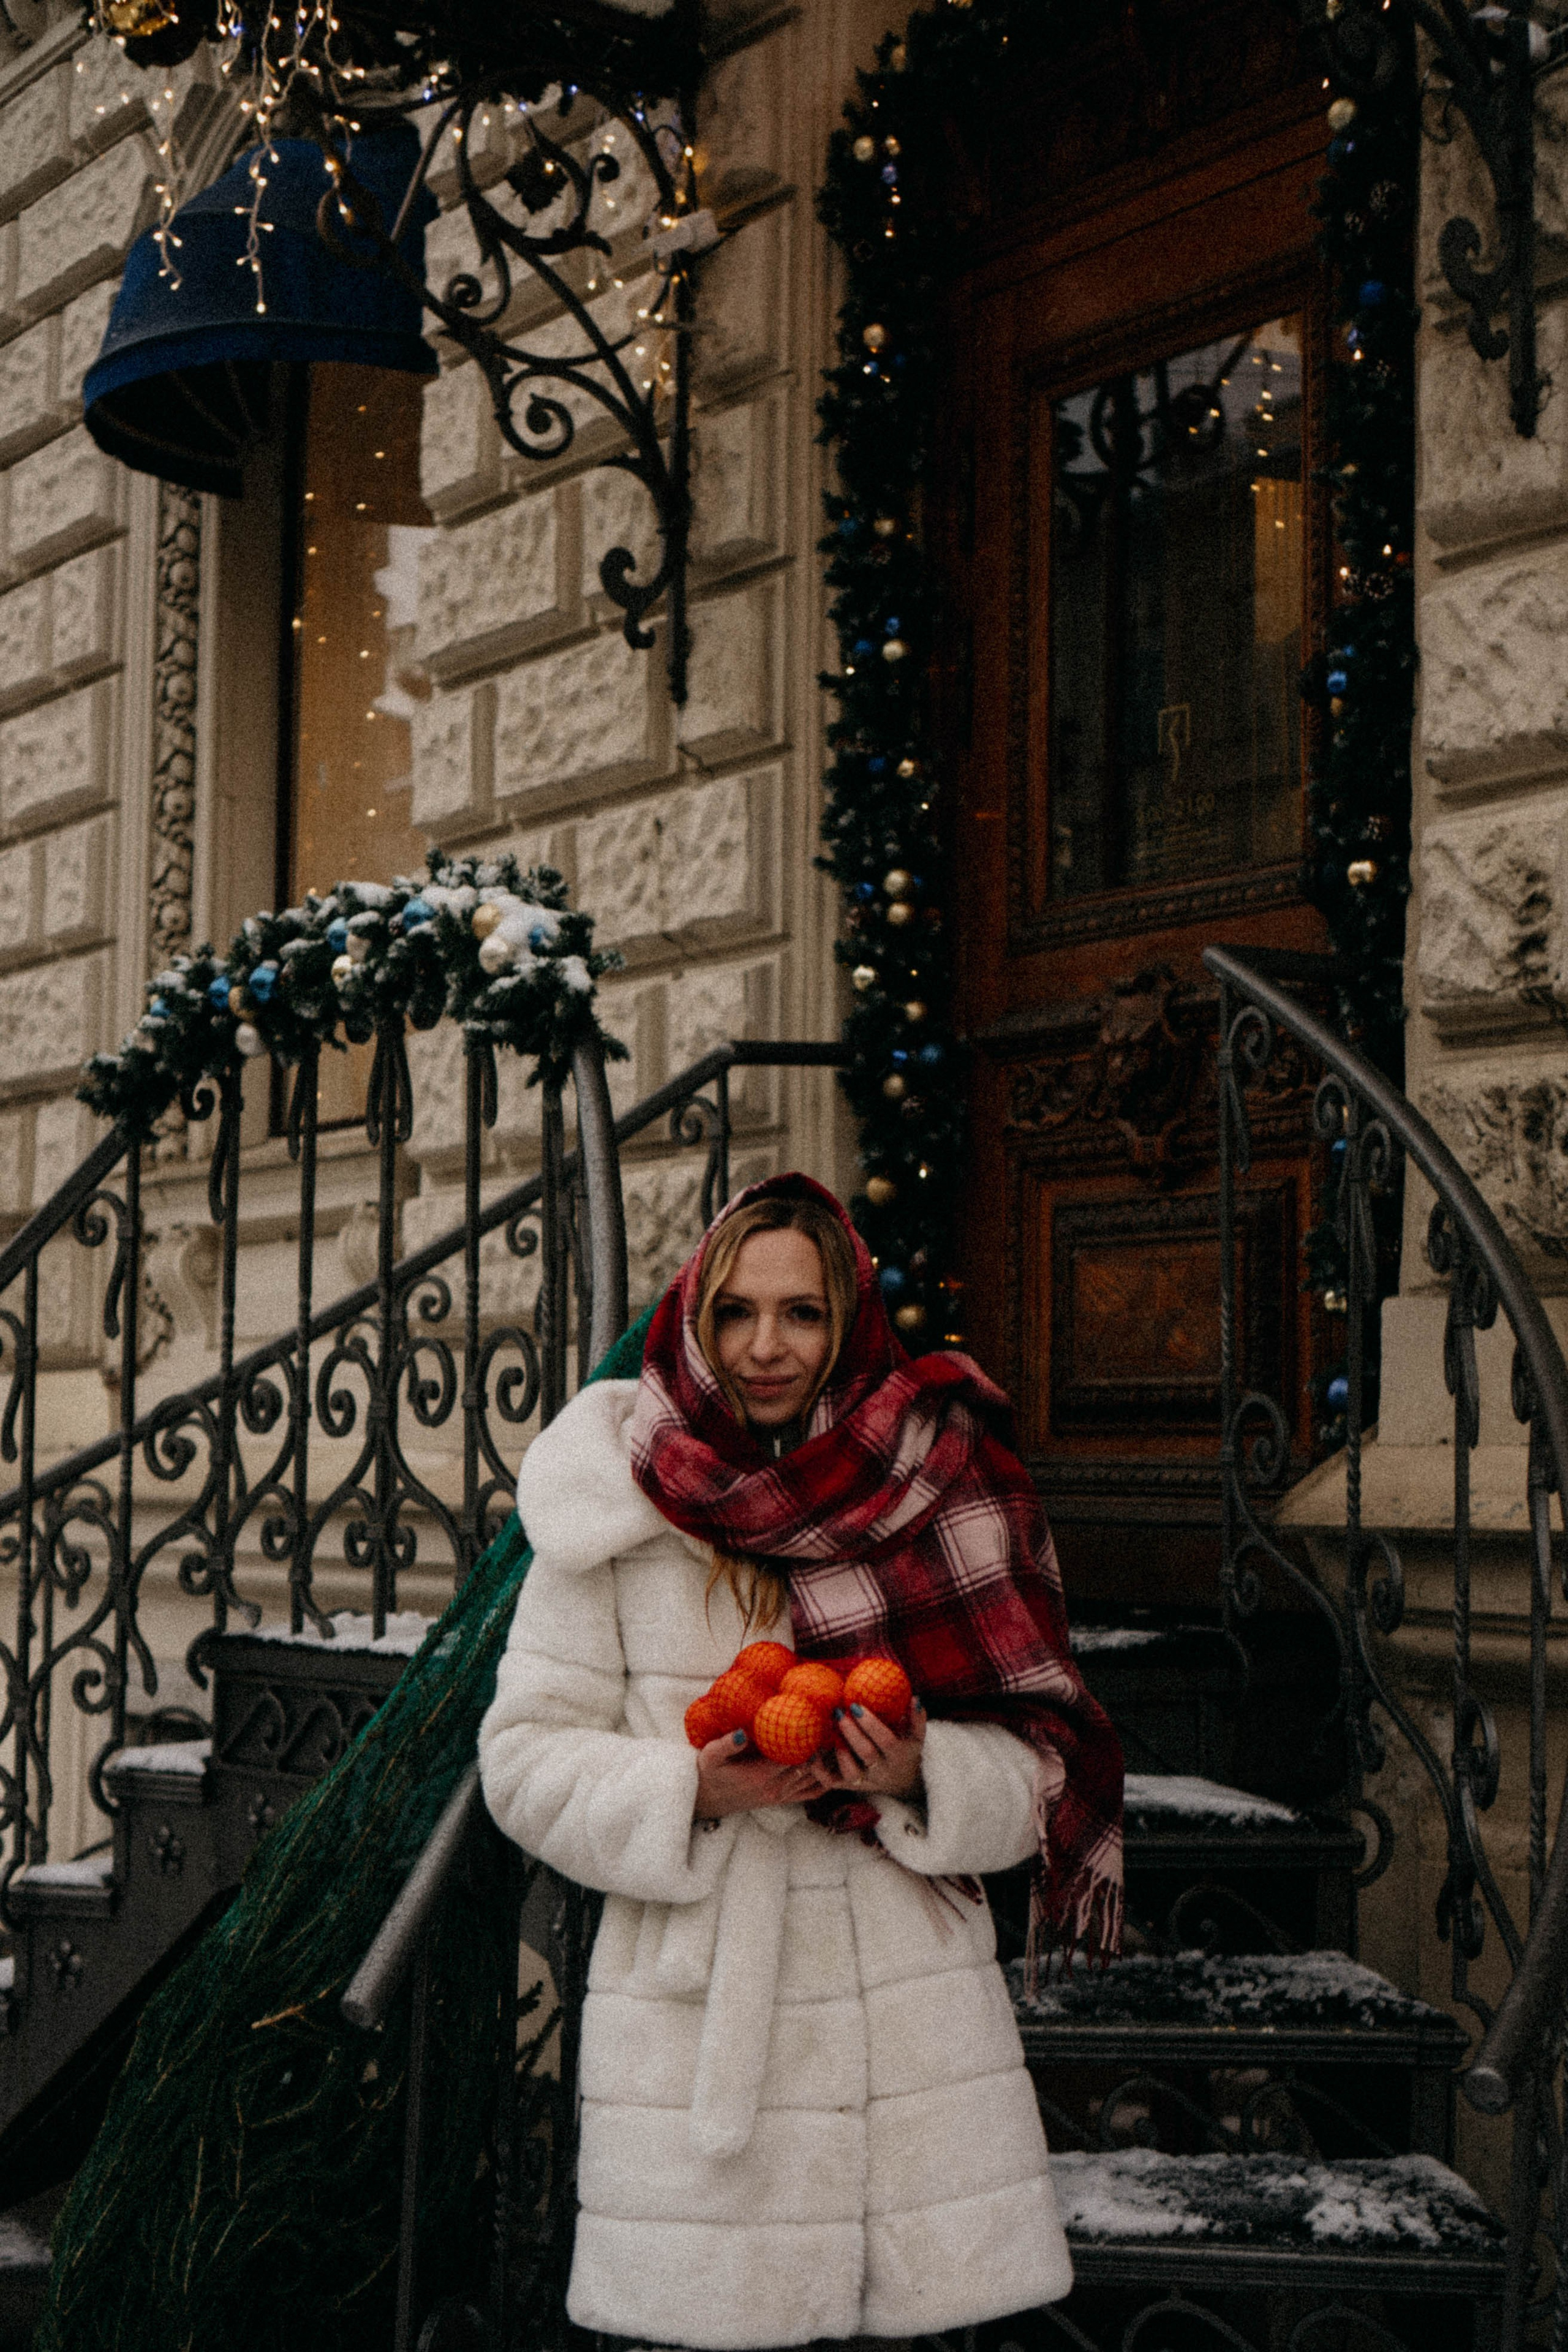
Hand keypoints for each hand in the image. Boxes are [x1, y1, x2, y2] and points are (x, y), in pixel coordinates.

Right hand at [694, 1730, 826, 1819]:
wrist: (707, 1799)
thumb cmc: (709, 1772)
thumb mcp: (710, 1756)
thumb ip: (726, 1744)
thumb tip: (742, 1733)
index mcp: (760, 1775)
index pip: (795, 1756)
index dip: (809, 1739)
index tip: (819, 1718)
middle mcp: (775, 1787)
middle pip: (809, 1766)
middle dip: (822, 1746)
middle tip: (833, 1723)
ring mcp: (780, 1795)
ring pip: (814, 1779)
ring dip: (826, 1761)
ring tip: (836, 1738)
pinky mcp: (782, 1800)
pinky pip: (811, 1793)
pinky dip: (825, 1780)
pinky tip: (833, 1764)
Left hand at [818, 1697, 925, 1799]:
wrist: (901, 1782)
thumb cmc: (905, 1749)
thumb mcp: (916, 1737)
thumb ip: (917, 1719)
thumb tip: (915, 1699)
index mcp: (899, 1755)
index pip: (886, 1741)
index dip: (871, 1725)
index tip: (855, 1706)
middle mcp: (882, 1771)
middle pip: (867, 1754)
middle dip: (851, 1733)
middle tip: (838, 1712)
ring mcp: (865, 1780)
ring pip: (851, 1774)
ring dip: (840, 1754)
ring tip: (830, 1733)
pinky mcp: (849, 1786)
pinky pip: (832, 1783)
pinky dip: (820, 1771)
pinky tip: (812, 1754)